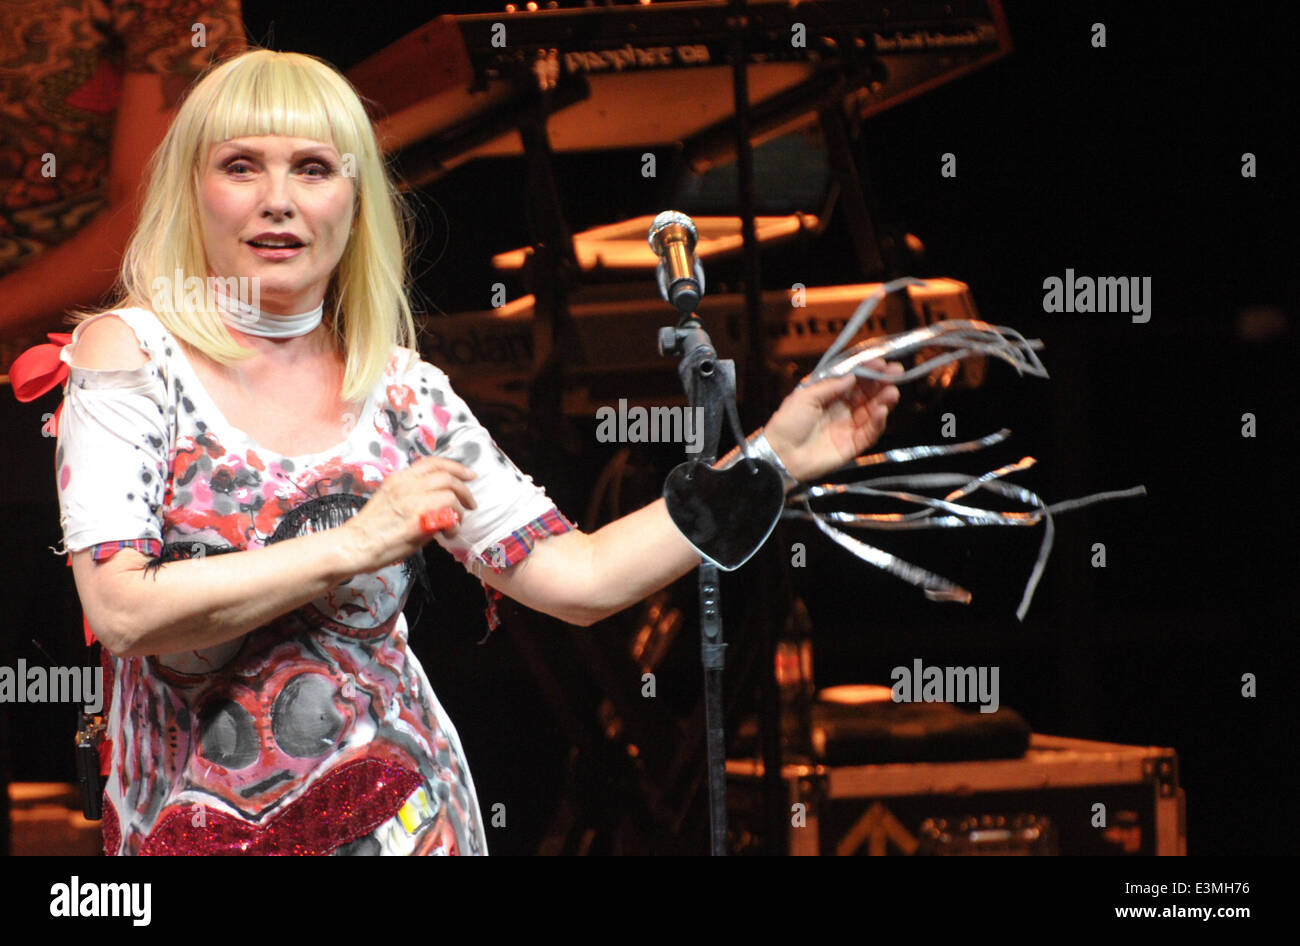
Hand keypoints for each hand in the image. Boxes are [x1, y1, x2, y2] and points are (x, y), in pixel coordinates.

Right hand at [340, 456, 477, 573]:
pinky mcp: (418, 520)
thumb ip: (413, 495)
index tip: (469, 475)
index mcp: (399, 478)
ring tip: (456, 523)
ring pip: (451, 494)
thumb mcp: (390, 499)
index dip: (455, 467)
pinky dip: (454, 524)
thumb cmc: (371, 528)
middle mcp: (407, 485)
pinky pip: (448, 515)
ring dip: (460, 510)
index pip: (433, 463)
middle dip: (465, 490)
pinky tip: (448, 533)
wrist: (354, 545)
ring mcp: (413, 501)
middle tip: (471, 504)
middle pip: (447, 476)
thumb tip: (438, 501)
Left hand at [763, 359, 902, 482]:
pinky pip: (869, 433)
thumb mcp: (805, 396)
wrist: (780, 455)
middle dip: (882, 382)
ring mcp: (848, 427)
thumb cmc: (787, 423)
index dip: (867, 371)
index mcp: (828, 395)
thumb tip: (852, 376)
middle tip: (896, 373)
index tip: (881, 362)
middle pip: (866, 394)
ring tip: (892, 392)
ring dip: (883, 401)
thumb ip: (830, 386)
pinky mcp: (852, 445)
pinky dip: (878, 422)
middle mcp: (840, 409)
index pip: (853, 380)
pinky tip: (882, 411)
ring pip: (871, 412)